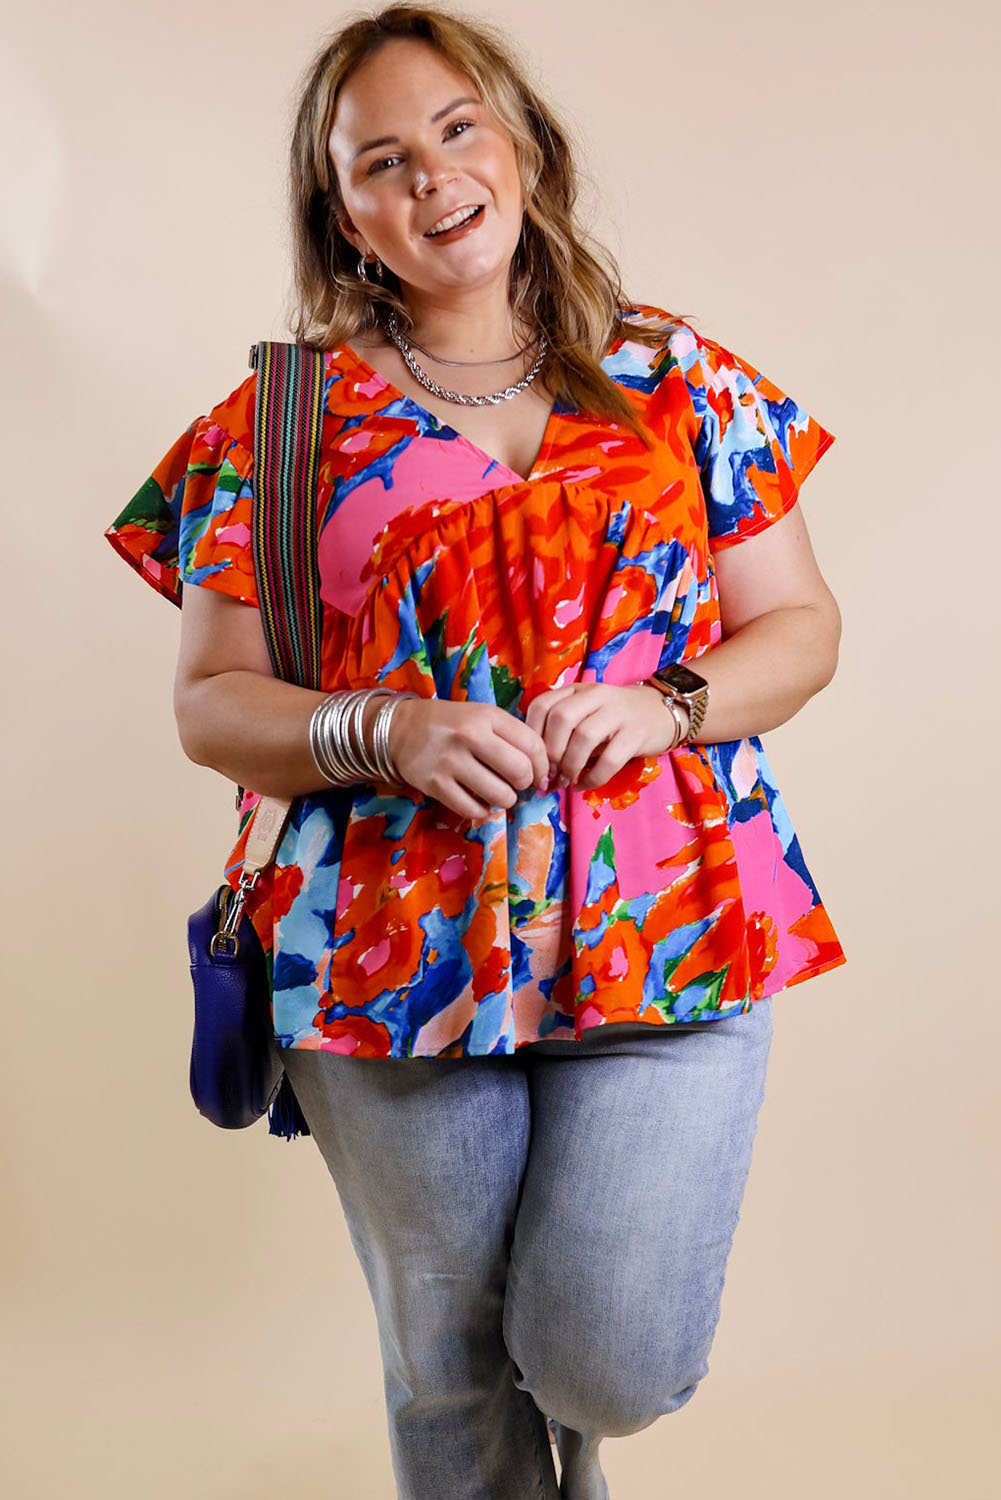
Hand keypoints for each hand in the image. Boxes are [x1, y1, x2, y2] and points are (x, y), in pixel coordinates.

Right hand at [387, 697, 548, 819]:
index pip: (532, 745)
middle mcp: (469, 736)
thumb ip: (512, 736)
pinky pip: (473, 810)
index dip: (542, 766)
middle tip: (518, 785)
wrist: (400, 729)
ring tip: (499, 793)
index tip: (538, 775)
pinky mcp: (435, 785)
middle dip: (525, 785)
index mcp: (486, 716)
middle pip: (520, 772)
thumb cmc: (451, 723)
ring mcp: (450, 761)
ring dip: (505, 800)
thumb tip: (541, 772)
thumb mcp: (482, 716)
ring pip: (500, 795)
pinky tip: (479, 802)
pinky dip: (482, 811)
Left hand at [524, 682, 684, 790]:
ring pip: (584, 736)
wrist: (660, 712)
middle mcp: (597, 695)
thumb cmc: (614, 719)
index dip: (532, 735)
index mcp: (578, 690)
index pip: (543, 704)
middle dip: (550, 752)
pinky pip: (610, 759)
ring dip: (570, 765)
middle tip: (549, 774)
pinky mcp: (637, 734)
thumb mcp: (586, 713)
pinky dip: (593, 777)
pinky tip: (584, 784)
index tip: (533, 759)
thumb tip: (537, 767)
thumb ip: (562, 730)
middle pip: (561, 718)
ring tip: (566, 781)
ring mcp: (619, 713)